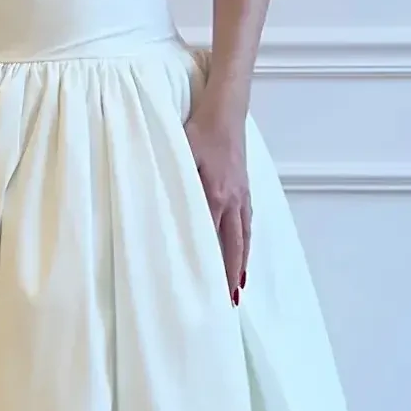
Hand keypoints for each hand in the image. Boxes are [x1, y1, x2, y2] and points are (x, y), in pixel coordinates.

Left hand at [184, 97, 250, 302]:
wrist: (227, 109)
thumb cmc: (200, 129)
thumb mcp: (180, 154)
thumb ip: (173, 183)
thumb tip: (162, 209)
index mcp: (214, 195)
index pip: (210, 240)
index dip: (209, 266)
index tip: (208, 290)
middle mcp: (232, 200)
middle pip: (234, 246)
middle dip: (232, 275)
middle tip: (229, 301)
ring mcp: (242, 194)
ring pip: (244, 236)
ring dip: (242, 263)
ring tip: (240, 286)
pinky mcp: (245, 186)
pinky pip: (248, 222)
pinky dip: (247, 241)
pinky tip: (244, 250)